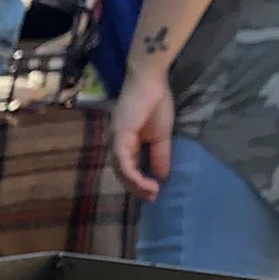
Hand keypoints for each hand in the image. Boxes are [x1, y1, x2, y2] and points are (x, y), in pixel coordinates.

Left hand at [110, 67, 175, 199]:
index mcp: (125, 144)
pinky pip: (124, 162)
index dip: (140, 183)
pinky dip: (134, 176)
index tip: (154, 193)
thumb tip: (162, 175)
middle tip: (153, 198)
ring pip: (121, 171)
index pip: (128, 170)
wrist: (151, 81)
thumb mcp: (161, 135)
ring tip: (152, 193)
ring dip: (136, 186)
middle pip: (122, 174)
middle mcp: (116, 144)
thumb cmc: (156, 103)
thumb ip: (160, 155)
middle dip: (137, 189)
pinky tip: (146, 184)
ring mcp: (116, 141)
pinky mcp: (120, 137)